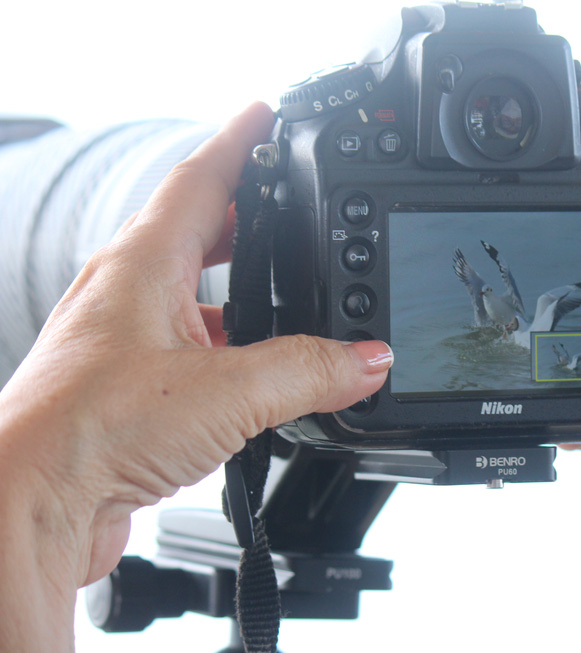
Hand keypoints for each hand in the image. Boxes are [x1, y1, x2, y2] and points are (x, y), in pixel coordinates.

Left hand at [0, 103, 391, 648]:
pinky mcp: (127, 389)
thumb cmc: (88, 432)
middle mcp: (125, 294)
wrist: (28, 506)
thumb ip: (309, 371)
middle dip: (245, 214)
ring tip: (285, 294)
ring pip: (191, 293)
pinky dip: (226, 348)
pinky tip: (254, 375)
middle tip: (289, 203)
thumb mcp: (227, 393)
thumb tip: (368, 358)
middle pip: (195, 230)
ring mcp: (122, 342)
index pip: (200, 178)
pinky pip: (188, 346)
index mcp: (141, 265)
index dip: (241, 142)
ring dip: (236, 288)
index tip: (268, 115)